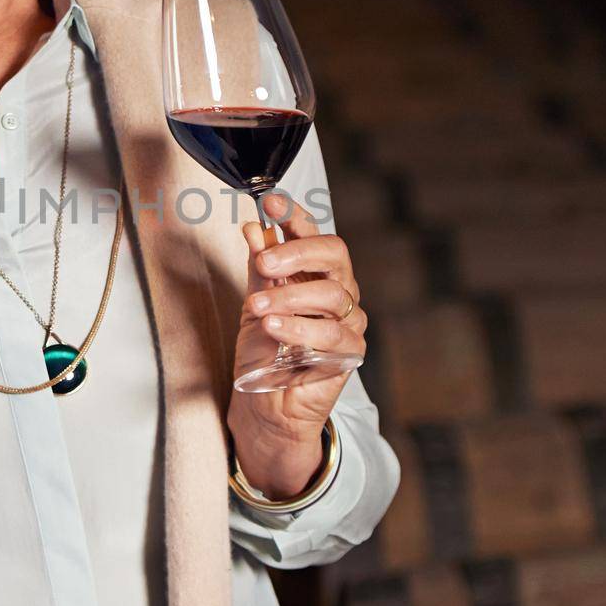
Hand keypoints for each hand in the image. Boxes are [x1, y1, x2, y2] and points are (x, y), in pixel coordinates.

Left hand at [227, 191, 366, 499]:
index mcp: (316, 273)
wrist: (265, 403)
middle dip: (297, 252)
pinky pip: (331, 334)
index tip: (271, 202)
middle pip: (334, 255)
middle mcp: (338, 291)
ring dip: (290, 297)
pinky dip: (299, 328)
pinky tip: (274, 328)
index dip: (296, 217)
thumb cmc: (263, 351)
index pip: (314, 234)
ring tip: (258, 305)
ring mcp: (349, 321)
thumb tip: (255, 226)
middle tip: (264, 263)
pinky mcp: (350, 353)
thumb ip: (258, 267)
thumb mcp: (255, 302)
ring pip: (332, 295)